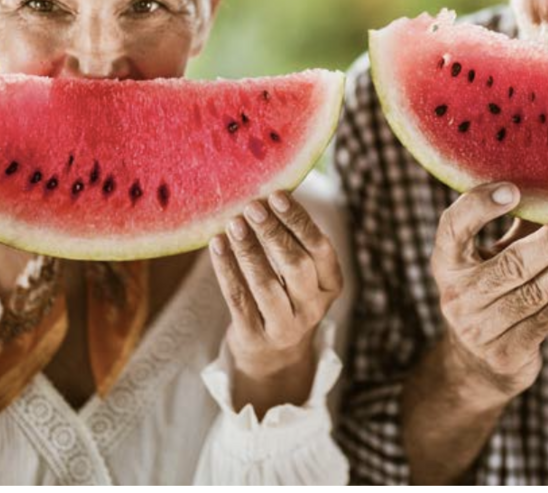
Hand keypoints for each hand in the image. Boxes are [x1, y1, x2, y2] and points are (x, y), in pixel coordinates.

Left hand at [208, 190, 342, 409]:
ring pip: (265, 284)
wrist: (274, 357)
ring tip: (233, 222)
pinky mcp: (255, 337)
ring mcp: (285, 327)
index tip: (278, 195)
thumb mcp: (303, 274)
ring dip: (247, 250)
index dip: (299, 221)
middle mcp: (313, 308)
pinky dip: (226, 270)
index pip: (320, 248)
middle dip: (272, 233)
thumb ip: (293, 240)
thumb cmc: (287, 296)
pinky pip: (238, 299)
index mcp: (331, 284)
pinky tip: (216, 245)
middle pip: (294, 266)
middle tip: (252, 206)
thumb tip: (267, 191)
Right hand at [431, 182, 547, 408]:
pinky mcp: (506, 352)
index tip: (513, 188)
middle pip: (510, 265)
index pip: (453, 228)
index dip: (479, 206)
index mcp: (446, 263)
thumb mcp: (490, 257)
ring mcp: (479, 328)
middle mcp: (457, 295)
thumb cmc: (489, 290)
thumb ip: (516, 225)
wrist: (475, 365)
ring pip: (535, 291)